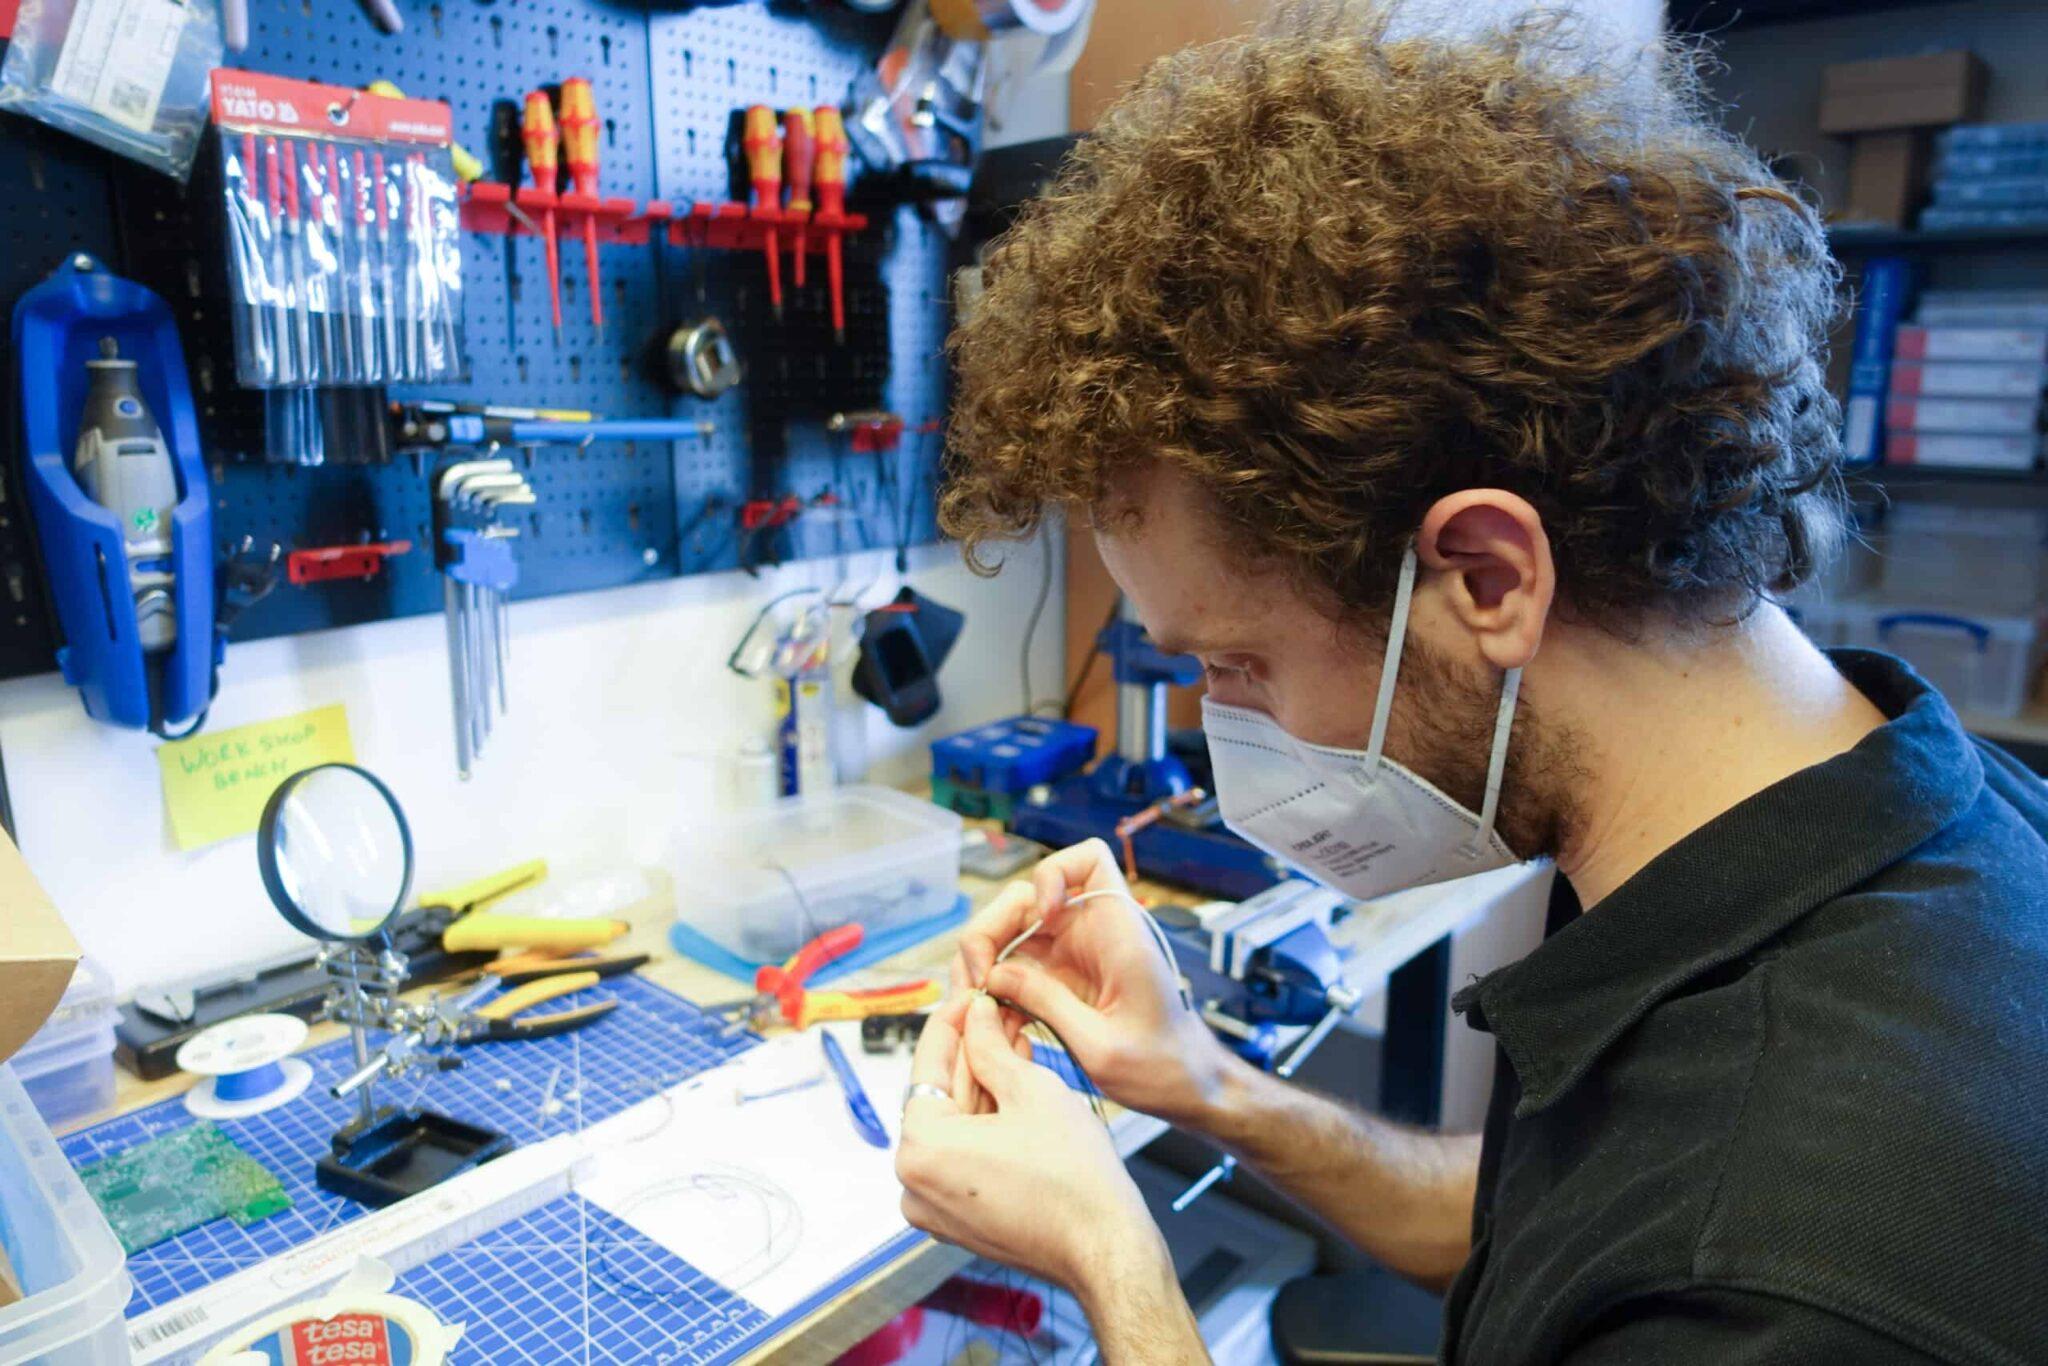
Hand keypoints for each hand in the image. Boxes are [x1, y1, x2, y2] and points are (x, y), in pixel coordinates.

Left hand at [896, 993, 1167, 1292]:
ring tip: (1013, 1043)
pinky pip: (964, 1157)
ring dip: (983, 1086)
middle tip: (997, 1013)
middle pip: (942, 1096)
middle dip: (974, 1053)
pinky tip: (1012, 1089)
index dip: (954, 1020)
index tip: (970, 993)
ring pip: (955, 1126)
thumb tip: (976, 1015)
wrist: (1106, 1247)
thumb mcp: (1031, 1089)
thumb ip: (990, 1045)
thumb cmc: (1074, 1178)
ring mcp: (934, 1207)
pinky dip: (985, 1124)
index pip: (929, 1064)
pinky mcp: (958, 1219)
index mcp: (921, 1147)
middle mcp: (913, 1182)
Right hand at [955, 839, 1237, 1127]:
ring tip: (973, 1011)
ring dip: (984, 967)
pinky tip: (991, 1027)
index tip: (1040, 915)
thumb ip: (1048, 1004)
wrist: (1185, 1089)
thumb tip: (994, 973)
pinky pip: (1015, 970)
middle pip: (1023, 900)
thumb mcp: (1100, 1045)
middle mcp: (1092, 934)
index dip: (1053, 873)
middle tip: (976, 982)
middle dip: (990, 932)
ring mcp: (1072, 957)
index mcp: (1117, 932)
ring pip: (1010, 936)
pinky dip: (996, 993)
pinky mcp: (1061, 982)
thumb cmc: (1162, 1067)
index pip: (1087, 859)